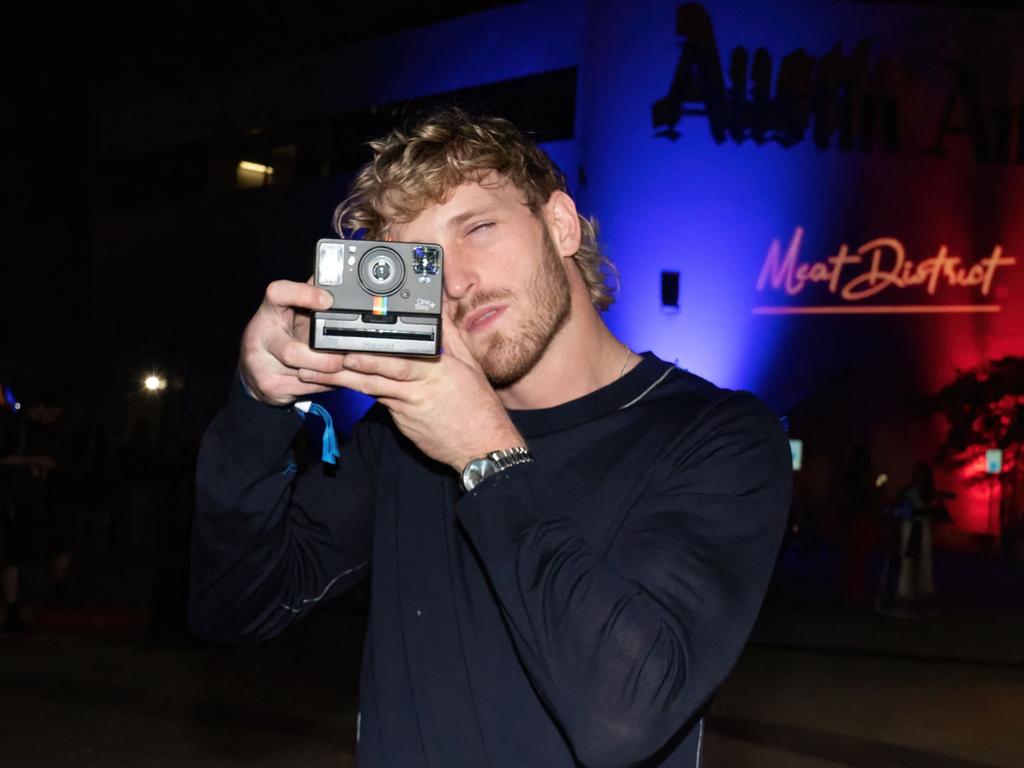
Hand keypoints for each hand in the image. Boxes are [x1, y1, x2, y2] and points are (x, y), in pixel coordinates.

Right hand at [239, 278, 346, 405]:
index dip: (303, 295)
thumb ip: (311, 298)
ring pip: (302, 373)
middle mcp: (260, 335)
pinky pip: (307, 387)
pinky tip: (336, 378)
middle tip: (346, 355)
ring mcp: (261, 364)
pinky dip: (327, 383)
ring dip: (330, 372)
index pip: (278, 294)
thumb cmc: (280, 334)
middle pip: (292, 351)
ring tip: (348, 367)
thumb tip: (339, 281)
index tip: (328, 300)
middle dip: (325, 357)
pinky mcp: (270, 386)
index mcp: (269, 310)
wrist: (254, 369)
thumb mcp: (291, 312)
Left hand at [297, 304, 522, 471]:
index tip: (350, 333)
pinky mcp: (403, 421)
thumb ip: (448, 332)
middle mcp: (420, 385)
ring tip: (311, 372)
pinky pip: (377, 402)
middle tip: (316, 352)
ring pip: (369, 388)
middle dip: (345, 361)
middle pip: (378, 370)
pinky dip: (357, 393)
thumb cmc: (478, 404)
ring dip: (338, 380)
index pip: (402, 350)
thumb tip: (438, 302)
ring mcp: (409, 405)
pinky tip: (334, 387)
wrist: (483, 446)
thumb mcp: (467, 363)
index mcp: (437, 367)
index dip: (374, 344)